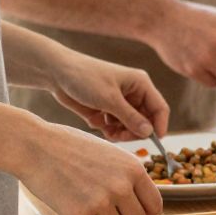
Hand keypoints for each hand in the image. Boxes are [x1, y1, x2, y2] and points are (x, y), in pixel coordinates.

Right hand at [17, 119, 163, 214]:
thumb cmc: (71, 148)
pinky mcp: (79, 214)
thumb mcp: (111, 155)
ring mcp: (101, 201)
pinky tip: (73, 203)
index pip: (154, 203)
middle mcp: (122, 186)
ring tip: (90, 204)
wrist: (36, 147)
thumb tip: (140, 202)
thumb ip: (128, 177)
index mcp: (134, 169)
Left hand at [48, 50, 168, 141]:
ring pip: (129, 125)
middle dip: (134, 131)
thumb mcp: (109, 99)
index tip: (155, 142)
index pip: (159, 108)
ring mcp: (119, 102)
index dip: (159, 125)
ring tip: (105, 131)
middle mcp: (133, 94)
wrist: (56, 73)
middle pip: (145, 120)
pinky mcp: (105, 109)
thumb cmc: (85, 78)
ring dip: (120, 132)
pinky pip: (114, 126)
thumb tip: (149, 133)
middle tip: (120, 138)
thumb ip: (130, 117)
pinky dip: (107, 128)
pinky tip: (94, 121)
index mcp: (141, 84)